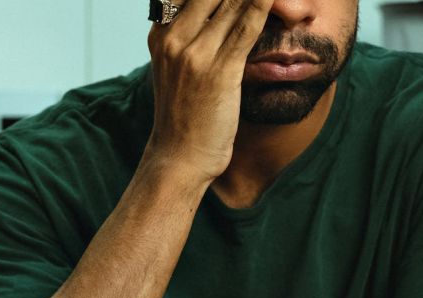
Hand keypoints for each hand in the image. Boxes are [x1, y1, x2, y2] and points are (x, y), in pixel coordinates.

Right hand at [146, 0, 273, 181]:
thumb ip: (189, 40)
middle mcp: (174, 39)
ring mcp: (195, 55)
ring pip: (230, 3)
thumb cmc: (184, 115)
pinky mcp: (220, 72)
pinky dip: (262, 7)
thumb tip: (216, 18)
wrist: (180, 157)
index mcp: (161, 35)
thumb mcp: (176, 70)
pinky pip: (245, 29)